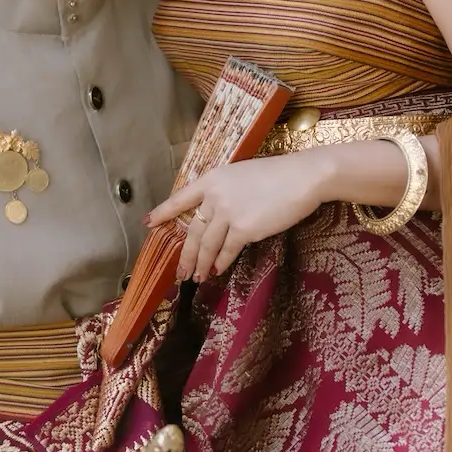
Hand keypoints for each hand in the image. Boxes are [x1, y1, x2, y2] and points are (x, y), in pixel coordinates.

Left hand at [147, 153, 328, 283]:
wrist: (303, 178)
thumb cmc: (278, 175)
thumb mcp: (243, 176)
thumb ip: (226, 194)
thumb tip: (218, 218)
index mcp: (213, 179)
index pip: (181, 198)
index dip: (164, 212)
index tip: (149, 223)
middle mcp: (215, 196)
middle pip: (192, 231)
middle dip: (185, 255)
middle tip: (180, 271)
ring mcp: (228, 213)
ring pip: (207, 245)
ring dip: (201, 264)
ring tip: (198, 276)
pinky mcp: (244, 229)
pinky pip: (227, 251)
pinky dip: (221, 263)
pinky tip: (218, 270)